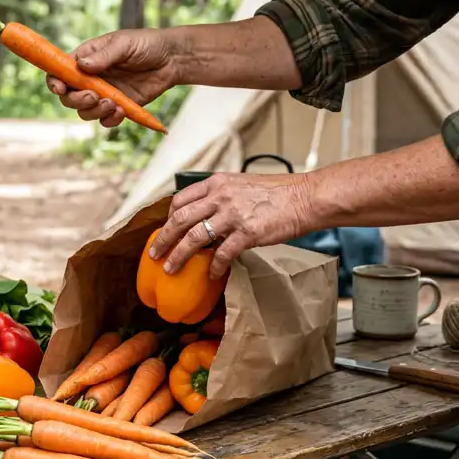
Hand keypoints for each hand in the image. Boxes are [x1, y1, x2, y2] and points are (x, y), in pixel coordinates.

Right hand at [46, 29, 177, 126]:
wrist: (172, 59)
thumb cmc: (146, 44)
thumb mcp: (124, 44)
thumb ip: (104, 56)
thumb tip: (81, 66)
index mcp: (86, 58)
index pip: (60, 71)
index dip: (55, 82)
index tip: (60, 88)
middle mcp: (90, 78)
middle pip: (69, 97)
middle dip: (76, 100)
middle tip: (93, 97)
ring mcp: (104, 94)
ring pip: (85, 112)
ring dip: (94, 111)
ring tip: (113, 103)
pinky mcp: (118, 106)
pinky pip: (105, 120)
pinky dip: (110, 119)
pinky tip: (121, 110)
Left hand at [149, 172, 317, 277]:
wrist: (304, 197)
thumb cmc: (277, 193)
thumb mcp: (241, 184)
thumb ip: (221, 195)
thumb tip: (205, 212)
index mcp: (217, 183)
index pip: (180, 199)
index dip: (168, 217)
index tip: (165, 230)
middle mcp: (220, 196)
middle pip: (180, 219)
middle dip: (163, 239)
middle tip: (154, 254)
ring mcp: (233, 215)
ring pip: (194, 238)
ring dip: (178, 256)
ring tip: (170, 269)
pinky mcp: (247, 233)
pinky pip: (222, 254)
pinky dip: (214, 267)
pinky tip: (210, 275)